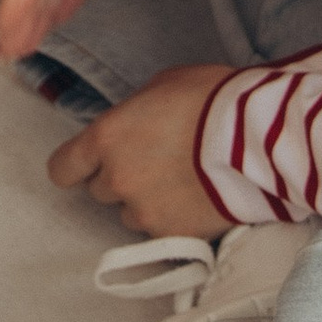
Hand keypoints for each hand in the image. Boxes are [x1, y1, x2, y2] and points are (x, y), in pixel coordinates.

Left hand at [47, 69, 231, 236]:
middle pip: (101, 191)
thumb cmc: (212, 99)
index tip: (89, 165)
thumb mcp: (162, 86)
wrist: (258, 138)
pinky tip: (199, 200)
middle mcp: (116, 179)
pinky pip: (163, 232)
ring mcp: (144, 211)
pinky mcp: (174, 234)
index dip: (75, 167)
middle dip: (121, 179)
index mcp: (105, 138)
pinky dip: (176, 220)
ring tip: (183, 183)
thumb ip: (134, 113)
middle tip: (156, 164)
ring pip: (131, 215)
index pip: (62, 169)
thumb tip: (132, 126)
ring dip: (147, 203)